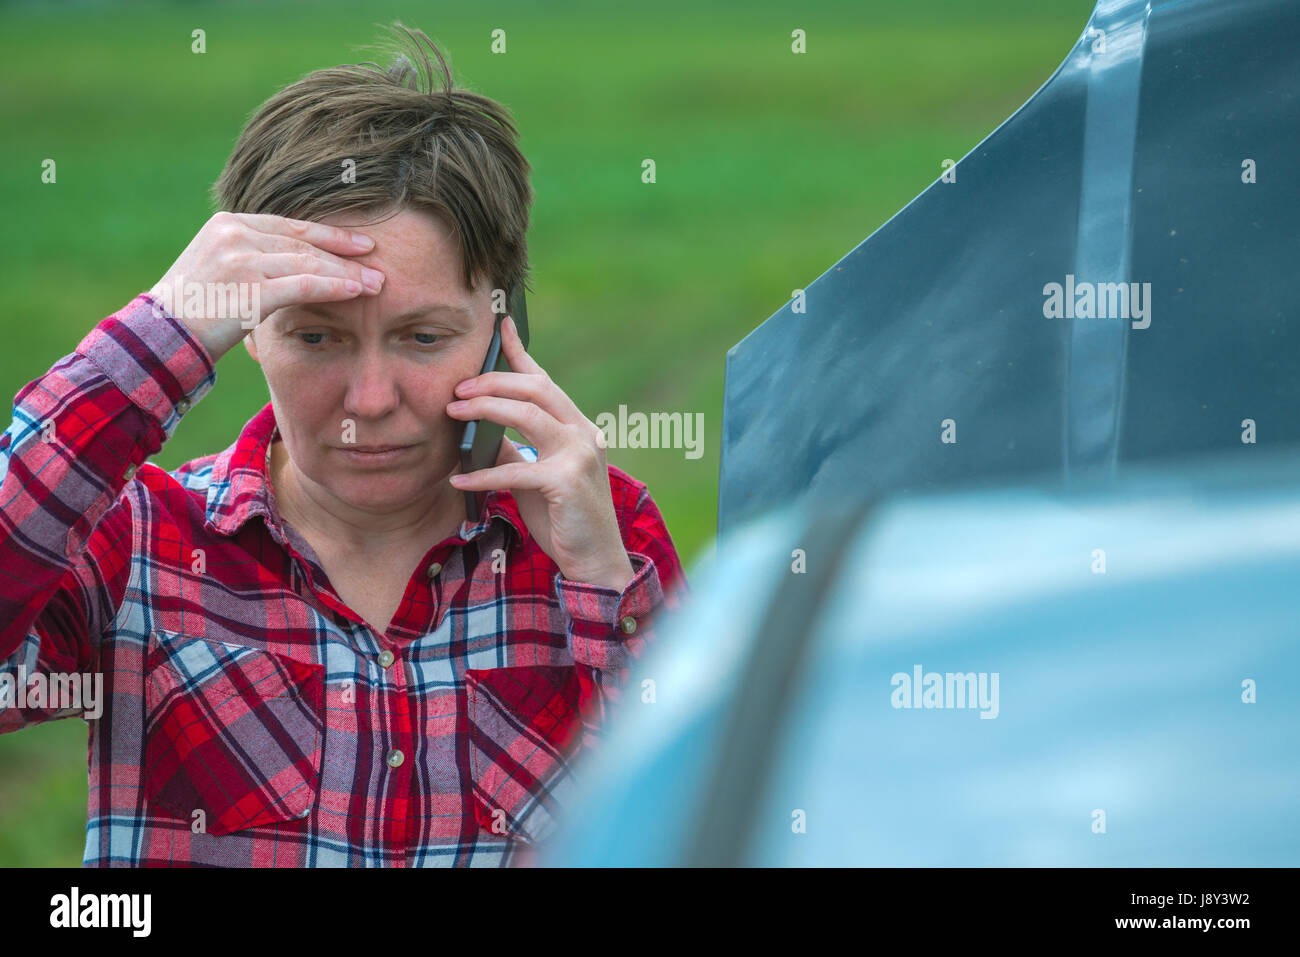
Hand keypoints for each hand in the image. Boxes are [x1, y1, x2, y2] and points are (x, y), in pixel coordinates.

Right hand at [147, 211, 385, 361]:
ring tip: (376, 283)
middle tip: (377, 263)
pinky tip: (356, 291)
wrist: (159, 335)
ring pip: (307, 262)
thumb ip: (253, 257)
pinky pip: (302, 285)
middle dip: (344, 254)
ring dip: (346, 273)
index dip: (329, 234)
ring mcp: (241, 258)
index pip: (290, 226)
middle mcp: (234, 233)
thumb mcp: (220, 269)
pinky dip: (333, 287)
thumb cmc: (193, 309)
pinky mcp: (249, 288)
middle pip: (303, 242)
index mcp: (228, 223)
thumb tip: (295, 262)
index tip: (360, 243)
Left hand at [446, 316, 634, 592]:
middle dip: (492, 383)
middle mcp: (583, 434)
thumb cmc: (564, 519)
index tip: (499, 327)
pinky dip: (484, 473)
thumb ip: (514, 450)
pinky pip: (517, 468)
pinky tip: (459, 477)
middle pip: (536, 389)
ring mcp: (579, 455)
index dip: (520, 353)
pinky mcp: (567, 482)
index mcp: (577, 428)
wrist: (596, 560)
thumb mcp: (533, 477)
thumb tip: (479, 431)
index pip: (545, 382)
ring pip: (528, 415)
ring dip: (485, 409)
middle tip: (456, 389)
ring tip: (453, 412)